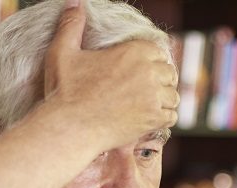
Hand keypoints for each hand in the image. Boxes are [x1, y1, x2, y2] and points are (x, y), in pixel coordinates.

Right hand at [43, 0, 178, 147]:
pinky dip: (165, 117)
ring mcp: (153, 97)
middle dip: (161, 80)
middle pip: (169, 73)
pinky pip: (172, 116)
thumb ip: (72, 24)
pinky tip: (152, 118)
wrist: (70, 126)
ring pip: (173, 96)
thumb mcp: (63, 51)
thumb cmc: (65, 91)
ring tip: (150, 104)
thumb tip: (75, 2)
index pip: (158, 51)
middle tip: (147, 89)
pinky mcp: (154, 119)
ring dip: (164, 99)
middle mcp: (148, 72)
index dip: (152, 61)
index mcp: (133, 51)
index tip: (144, 70)